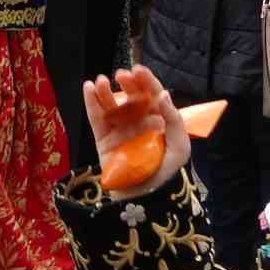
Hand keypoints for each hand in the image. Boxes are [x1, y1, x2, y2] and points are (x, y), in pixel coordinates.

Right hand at [84, 65, 189, 200]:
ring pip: (111, 105)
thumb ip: (174, 120)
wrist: (145, 199)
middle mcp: (138, 122)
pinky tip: (89, 88)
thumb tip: (162, 95)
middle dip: (126, 84)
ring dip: (105, 91)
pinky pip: (96, 118)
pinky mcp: (103, 139)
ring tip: (101, 81)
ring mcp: (119, 130)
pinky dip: (91, 102)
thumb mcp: (180, 147)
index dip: (147, 82)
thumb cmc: (167, 173)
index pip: (153, 96)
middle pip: (131, 97)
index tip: (139, 70)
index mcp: (159, 121)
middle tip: (121, 75)